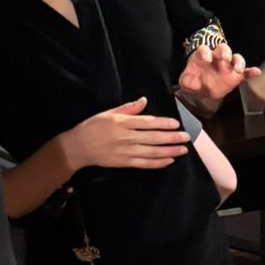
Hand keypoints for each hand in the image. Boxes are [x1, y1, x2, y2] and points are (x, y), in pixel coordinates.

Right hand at [63, 97, 187, 173]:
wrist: (77, 147)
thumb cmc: (92, 127)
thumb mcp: (108, 113)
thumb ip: (127, 108)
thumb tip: (144, 100)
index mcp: (121, 122)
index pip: (147, 122)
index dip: (163, 123)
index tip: (176, 123)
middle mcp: (125, 137)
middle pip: (153, 138)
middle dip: (172, 138)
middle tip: (186, 137)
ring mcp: (125, 151)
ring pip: (152, 152)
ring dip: (170, 151)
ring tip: (183, 149)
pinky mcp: (124, 163)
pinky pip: (145, 163)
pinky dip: (158, 163)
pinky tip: (170, 160)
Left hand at [178, 41, 250, 110]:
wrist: (204, 91)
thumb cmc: (194, 82)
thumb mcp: (186, 82)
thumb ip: (186, 81)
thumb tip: (187, 82)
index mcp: (203, 56)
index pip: (205, 49)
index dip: (205, 52)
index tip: (206, 59)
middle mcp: (217, 58)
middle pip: (223, 49)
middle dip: (224, 52)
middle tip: (224, 58)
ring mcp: (228, 66)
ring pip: (236, 58)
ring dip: (238, 61)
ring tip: (237, 68)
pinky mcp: (237, 76)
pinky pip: (246, 72)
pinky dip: (251, 72)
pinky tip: (256, 72)